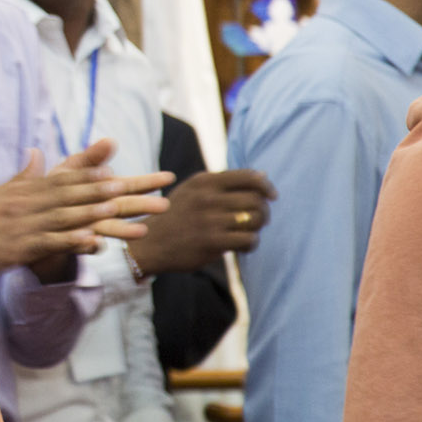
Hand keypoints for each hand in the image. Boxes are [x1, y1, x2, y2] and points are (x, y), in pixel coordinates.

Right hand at [0, 138, 173, 281]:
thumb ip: (23, 176)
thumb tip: (37, 153)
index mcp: (23, 190)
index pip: (61, 179)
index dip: (89, 175)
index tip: (116, 172)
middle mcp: (25, 204)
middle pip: (70, 194)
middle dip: (104, 191)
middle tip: (133, 187)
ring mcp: (23, 225)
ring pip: (64, 216)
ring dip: (94, 213)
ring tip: (122, 211)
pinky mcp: (19, 248)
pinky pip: (51, 243)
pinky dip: (73, 242)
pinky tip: (94, 243)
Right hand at [127, 169, 275, 274]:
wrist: (150, 243)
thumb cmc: (176, 216)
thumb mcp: (192, 191)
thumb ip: (224, 182)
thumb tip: (263, 175)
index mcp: (204, 181)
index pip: (249, 177)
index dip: (266, 186)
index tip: (271, 196)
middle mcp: (207, 197)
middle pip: (256, 199)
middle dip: (264, 210)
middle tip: (258, 219)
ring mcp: (209, 220)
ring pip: (255, 219)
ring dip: (258, 227)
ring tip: (248, 231)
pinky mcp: (211, 242)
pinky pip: (248, 240)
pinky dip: (251, 243)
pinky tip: (242, 245)